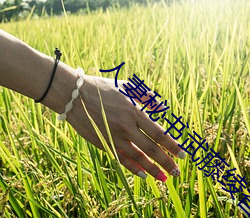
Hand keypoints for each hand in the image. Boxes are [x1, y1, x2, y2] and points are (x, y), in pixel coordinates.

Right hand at [66, 75, 185, 180]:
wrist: (75, 96)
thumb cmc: (102, 88)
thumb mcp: (126, 87)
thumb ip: (146, 97)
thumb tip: (163, 108)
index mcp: (134, 111)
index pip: (159, 133)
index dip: (172, 145)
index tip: (183, 154)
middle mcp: (126, 127)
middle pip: (151, 148)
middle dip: (166, 161)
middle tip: (176, 171)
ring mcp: (114, 137)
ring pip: (137, 157)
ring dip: (152, 169)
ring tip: (164, 178)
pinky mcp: (104, 143)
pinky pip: (121, 158)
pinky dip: (133, 168)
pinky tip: (143, 175)